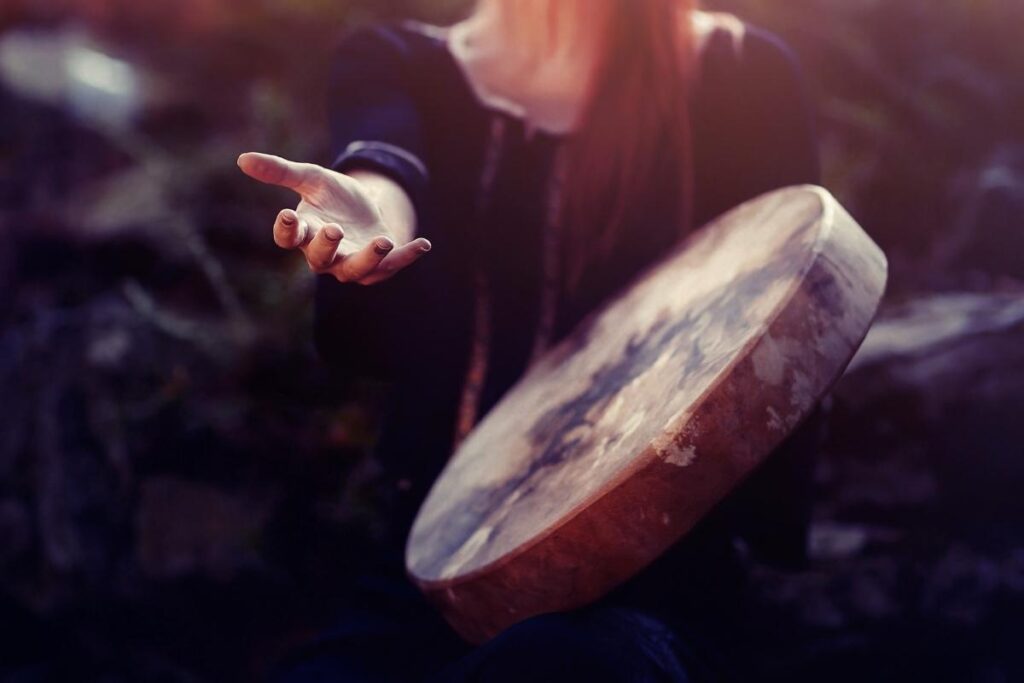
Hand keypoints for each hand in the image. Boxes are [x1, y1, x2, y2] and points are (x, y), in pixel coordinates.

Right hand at [237, 152, 430, 283]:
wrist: (365, 208)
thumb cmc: (333, 196)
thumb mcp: (311, 178)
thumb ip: (280, 172)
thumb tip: (242, 159)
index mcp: (305, 234)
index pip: (288, 238)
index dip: (286, 230)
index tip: (287, 215)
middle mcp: (326, 256)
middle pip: (320, 259)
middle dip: (327, 246)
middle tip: (333, 230)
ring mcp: (353, 263)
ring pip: (357, 269)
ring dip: (370, 257)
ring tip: (383, 240)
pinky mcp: (380, 266)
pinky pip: (393, 266)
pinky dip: (407, 256)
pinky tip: (424, 243)